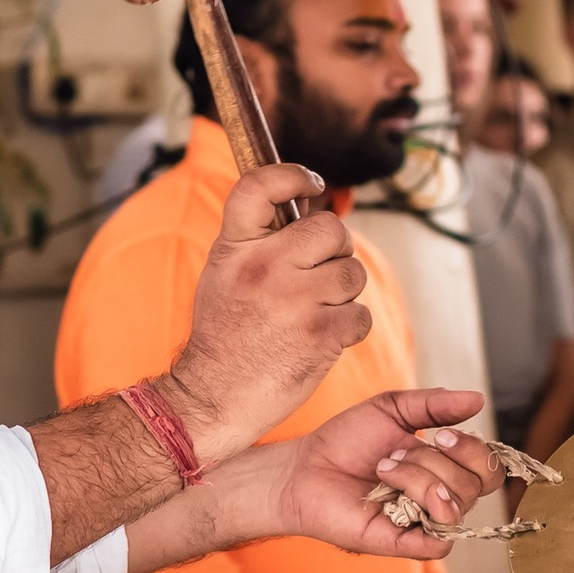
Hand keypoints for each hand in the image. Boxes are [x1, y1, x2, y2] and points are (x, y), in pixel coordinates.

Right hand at [159, 166, 371, 465]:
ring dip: (344, 291)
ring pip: (352, 272)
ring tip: (318, 309)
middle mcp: (264, 267)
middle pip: (331, 229)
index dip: (294, 175)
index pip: (261, 185)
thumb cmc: (224, 335)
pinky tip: (324, 337)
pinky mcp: (320, 334)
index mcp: (235, 247)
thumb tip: (308, 205)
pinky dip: (349, 327)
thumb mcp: (224, 273)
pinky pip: (360, 315)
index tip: (312, 185)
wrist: (213, 397)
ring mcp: (294, 300)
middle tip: (321, 271)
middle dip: (337, 249)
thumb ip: (258, 240)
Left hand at [225, 386, 506, 557]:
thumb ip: (435, 404)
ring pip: (456, 507)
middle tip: (398, 453)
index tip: (441, 435)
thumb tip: (478, 399)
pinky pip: (440, 541)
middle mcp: (441, 497)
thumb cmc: (347, 440)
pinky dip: (426, 516)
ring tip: (383, 471)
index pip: (490, 468)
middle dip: (438, 461)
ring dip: (420, 479)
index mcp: (446, 467)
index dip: (474, 450)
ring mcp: (424, 523)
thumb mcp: (393, 409)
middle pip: (477, 485)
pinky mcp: (403, 544)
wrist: (306, 467)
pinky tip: (394, 496)